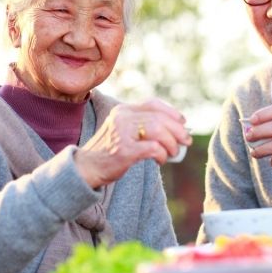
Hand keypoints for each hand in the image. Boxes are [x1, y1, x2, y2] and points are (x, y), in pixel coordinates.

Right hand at [74, 98, 191, 187]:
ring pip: (158, 130)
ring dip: (171, 143)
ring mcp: (122, 133)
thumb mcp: (123, 131)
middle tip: (186, 141)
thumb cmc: (109, 152)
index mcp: (123, 110)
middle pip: (158, 118)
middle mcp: (122, 117)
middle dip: (177, 130)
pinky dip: (162, 154)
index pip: (152, 104)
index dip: (171, 112)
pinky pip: (153, 148)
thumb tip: (176, 129)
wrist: (85, 168)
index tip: (182, 122)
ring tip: (173, 153)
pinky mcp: (124, 150)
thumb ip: (142, 126)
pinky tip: (161, 160)